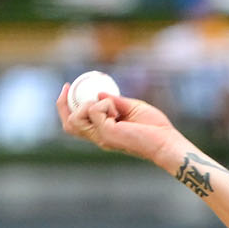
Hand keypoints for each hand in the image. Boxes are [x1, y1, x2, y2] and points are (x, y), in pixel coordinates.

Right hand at [56, 85, 179, 168]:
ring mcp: (102, 137)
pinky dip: (105, 103)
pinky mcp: (107, 133)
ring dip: (87, 104)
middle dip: (63, 104)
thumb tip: (98, 93)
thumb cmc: (154, 127)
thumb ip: (114, 101)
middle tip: (69, 87)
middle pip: (68, 124)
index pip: (75, 123)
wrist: (166, 141)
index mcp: (103, 132)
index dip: (65, 105)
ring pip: (76, 117)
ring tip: (110, 106)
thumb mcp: (130, 108)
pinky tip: (119, 111)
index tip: (68, 86)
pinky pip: (95, 109)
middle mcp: (99, 137)